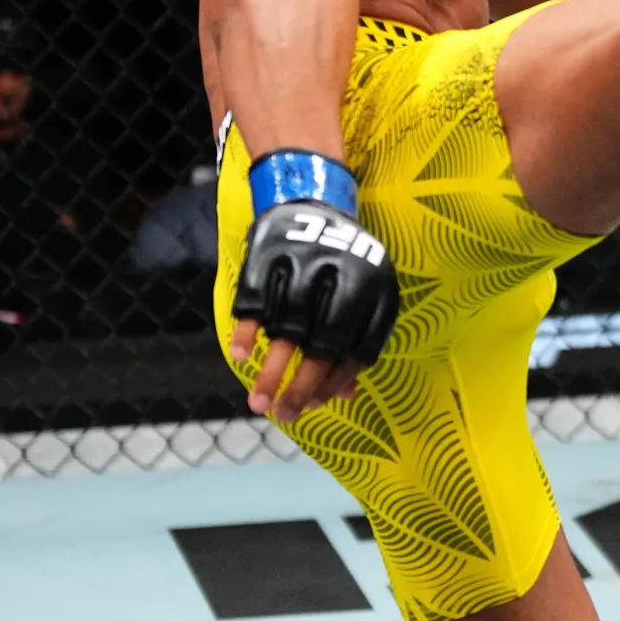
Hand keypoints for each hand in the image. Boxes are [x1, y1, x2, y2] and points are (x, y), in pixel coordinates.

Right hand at [229, 199, 398, 424]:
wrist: (311, 204)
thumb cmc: (341, 266)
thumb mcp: (360, 295)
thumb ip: (353, 340)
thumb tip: (342, 395)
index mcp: (377, 287)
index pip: (361, 347)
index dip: (337, 380)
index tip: (314, 405)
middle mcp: (346, 274)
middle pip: (325, 341)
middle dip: (303, 385)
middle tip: (286, 416)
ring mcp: (305, 262)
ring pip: (288, 326)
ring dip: (271, 371)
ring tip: (259, 403)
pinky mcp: (269, 252)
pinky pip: (256, 298)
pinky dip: (247, 329)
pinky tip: (241, 357)